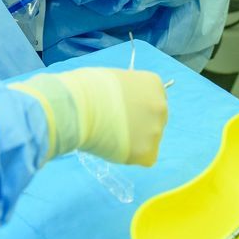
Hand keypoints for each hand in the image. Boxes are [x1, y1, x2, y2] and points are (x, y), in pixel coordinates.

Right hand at [11, 67, 167, 165]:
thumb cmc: (86, 89)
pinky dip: (129, 156)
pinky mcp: (147, 153)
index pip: (152, 101)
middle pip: (153, 121)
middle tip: (114, 127)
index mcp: (154, 84)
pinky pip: (142, 158)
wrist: (77, 107)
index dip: (135, 109)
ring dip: (132, 141)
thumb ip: (127, 93)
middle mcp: (161, 106)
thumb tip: (124, 104)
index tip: (120, 112)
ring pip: (147, 141)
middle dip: (137, 125)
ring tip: (108, 136)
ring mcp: (156, 131)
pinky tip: (112, 147)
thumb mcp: (114, 81)